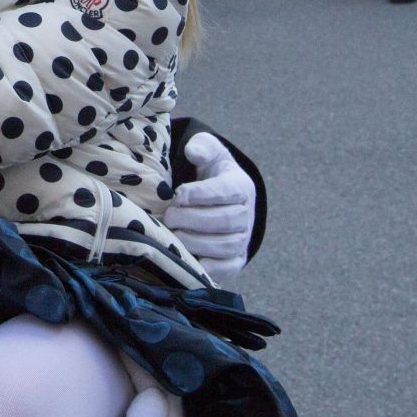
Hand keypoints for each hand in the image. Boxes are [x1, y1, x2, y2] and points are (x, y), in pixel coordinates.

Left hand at [162, 133, 254, 285]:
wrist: (219, 199)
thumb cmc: (209, 172)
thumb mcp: (208, 152)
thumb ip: (202, 147)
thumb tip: (193, 152)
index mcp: (241, 186)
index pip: (226, 192)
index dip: (201, 194)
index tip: (178, 194)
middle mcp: (247, 215)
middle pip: (224, 221)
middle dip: (192, 219)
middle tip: (169, 216)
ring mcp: (243, 239)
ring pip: (224, 245)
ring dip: (195, 242)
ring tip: (173, 234)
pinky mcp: (235, 260)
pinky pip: (227, 268)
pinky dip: (208, 267)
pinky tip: (187, 259)